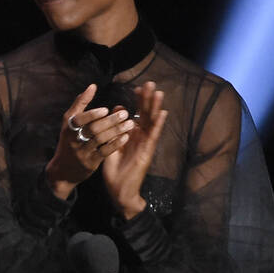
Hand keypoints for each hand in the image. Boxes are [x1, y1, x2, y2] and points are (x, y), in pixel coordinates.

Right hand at [44, 84, 136, 199]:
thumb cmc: (69, 142)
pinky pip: (104, 152)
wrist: (63, 170)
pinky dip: (115, 143)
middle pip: (92, 129)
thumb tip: (92, 86)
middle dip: (110, 121)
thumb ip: (80, 104)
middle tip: (125, 113)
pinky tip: (125, 137)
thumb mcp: (68, 123)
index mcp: (68, 127)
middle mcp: (73, 139)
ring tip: (130, 123)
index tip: (105, 109)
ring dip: (116, 130)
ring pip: (100, 139)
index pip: (78, 119)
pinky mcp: (90, 163)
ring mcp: (81, 152)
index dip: (92, 114)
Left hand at [102, 81, 168, 217]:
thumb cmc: (115, 169)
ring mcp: (145, 143)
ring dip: (155, 107)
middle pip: (146, 114)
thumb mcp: (111, 144)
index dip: (137, 101)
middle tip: (150, 83)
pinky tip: (162, 113)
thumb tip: (116, 109)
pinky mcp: (147, 151)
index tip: (136, 87)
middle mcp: (140, 137)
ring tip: (158, 92)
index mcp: (131, 134)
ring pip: (151, 122)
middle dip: (148, 99)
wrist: (119, 189)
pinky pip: (153, 136)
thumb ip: (113, 128)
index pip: (136, 114)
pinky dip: (158, 124)